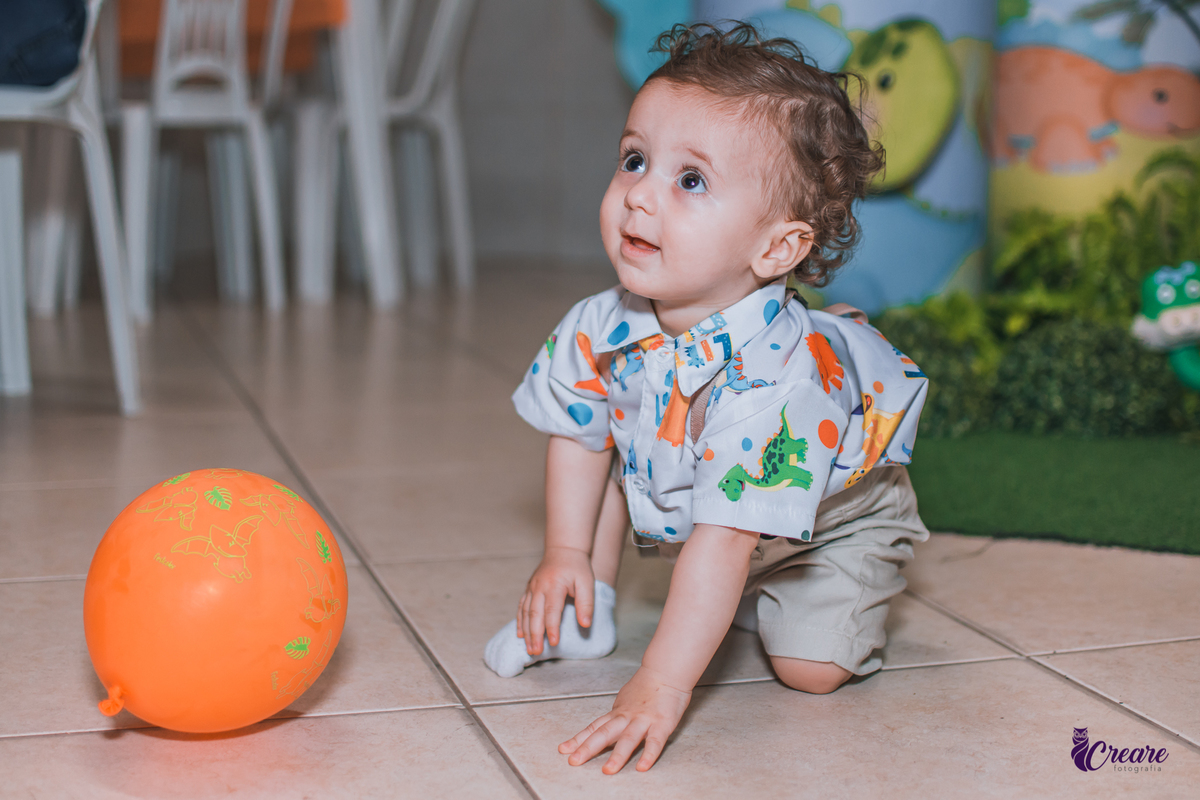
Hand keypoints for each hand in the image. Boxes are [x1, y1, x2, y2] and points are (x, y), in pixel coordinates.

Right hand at [518, 546, 594, 655]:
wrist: (564, 550)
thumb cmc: (577, 568)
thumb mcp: (587, 582)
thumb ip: (586, 603)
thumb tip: (585, 624)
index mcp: (554, 585)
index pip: (552, 610)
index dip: (552, 628)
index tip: (554, 643)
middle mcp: (539, 587)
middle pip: (535, 614)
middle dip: (535, 635)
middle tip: (536, 652)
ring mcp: (532, 588)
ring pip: (525, 613)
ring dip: (526, 632)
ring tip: (529, 648)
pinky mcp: (529, 589)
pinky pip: (521, 607)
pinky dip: (520, 622)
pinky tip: (520, 634)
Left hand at [558, 666, 691, 773]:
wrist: (665, 670)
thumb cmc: (647, 685)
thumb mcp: (626, 699)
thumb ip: (617, 715)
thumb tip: (607, 724)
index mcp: (617, 712)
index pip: (594, 727)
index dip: (579, 739)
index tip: (563, 750)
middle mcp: (626, 717)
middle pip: (604, 733)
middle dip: (588, 748)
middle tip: (574, 761)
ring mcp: (643, 720)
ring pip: (628, 739)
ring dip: (617, 756)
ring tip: (608, 771)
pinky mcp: (662, 724)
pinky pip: (655, 742)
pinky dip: (649, 755)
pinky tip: (642, 767)